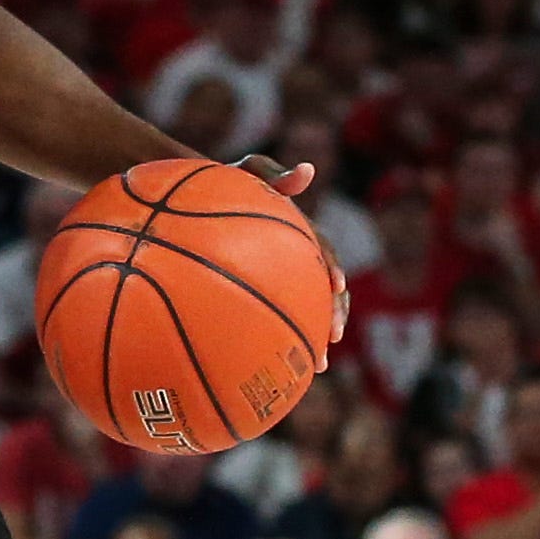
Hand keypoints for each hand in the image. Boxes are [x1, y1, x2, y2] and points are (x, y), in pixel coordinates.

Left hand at [234, 156, 348, 363]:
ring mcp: (283, 274)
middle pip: (323, 290)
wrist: (202, 197)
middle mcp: (297, 256)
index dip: (333, 269)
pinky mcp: (265, 288)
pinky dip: (278, 338)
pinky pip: (275, 315)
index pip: (324, 253)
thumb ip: (275, 174)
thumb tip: (306, 170)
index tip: (337, 287)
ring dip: (315, 336)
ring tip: (318, 368)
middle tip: (332, 339)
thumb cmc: (227, 179)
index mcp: (300, 232)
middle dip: (333, 315)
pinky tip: (271, 365)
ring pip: (306, 309)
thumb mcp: (250, 170)